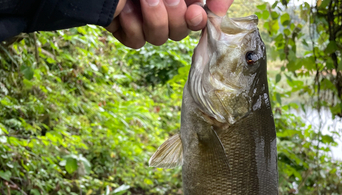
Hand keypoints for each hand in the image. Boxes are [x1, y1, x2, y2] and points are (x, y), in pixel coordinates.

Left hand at [107, 0, 232, 48]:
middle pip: (181, 32)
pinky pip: (137, 42)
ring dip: (154, 19)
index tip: (195, 12)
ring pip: (160, 39)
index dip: (199, 20)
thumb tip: (218, 11)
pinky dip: (133, 27)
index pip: (199, 16)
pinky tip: (125, 9)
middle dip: (175, 17)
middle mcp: (163, 5)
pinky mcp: (122, 27)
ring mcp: (141, 17)